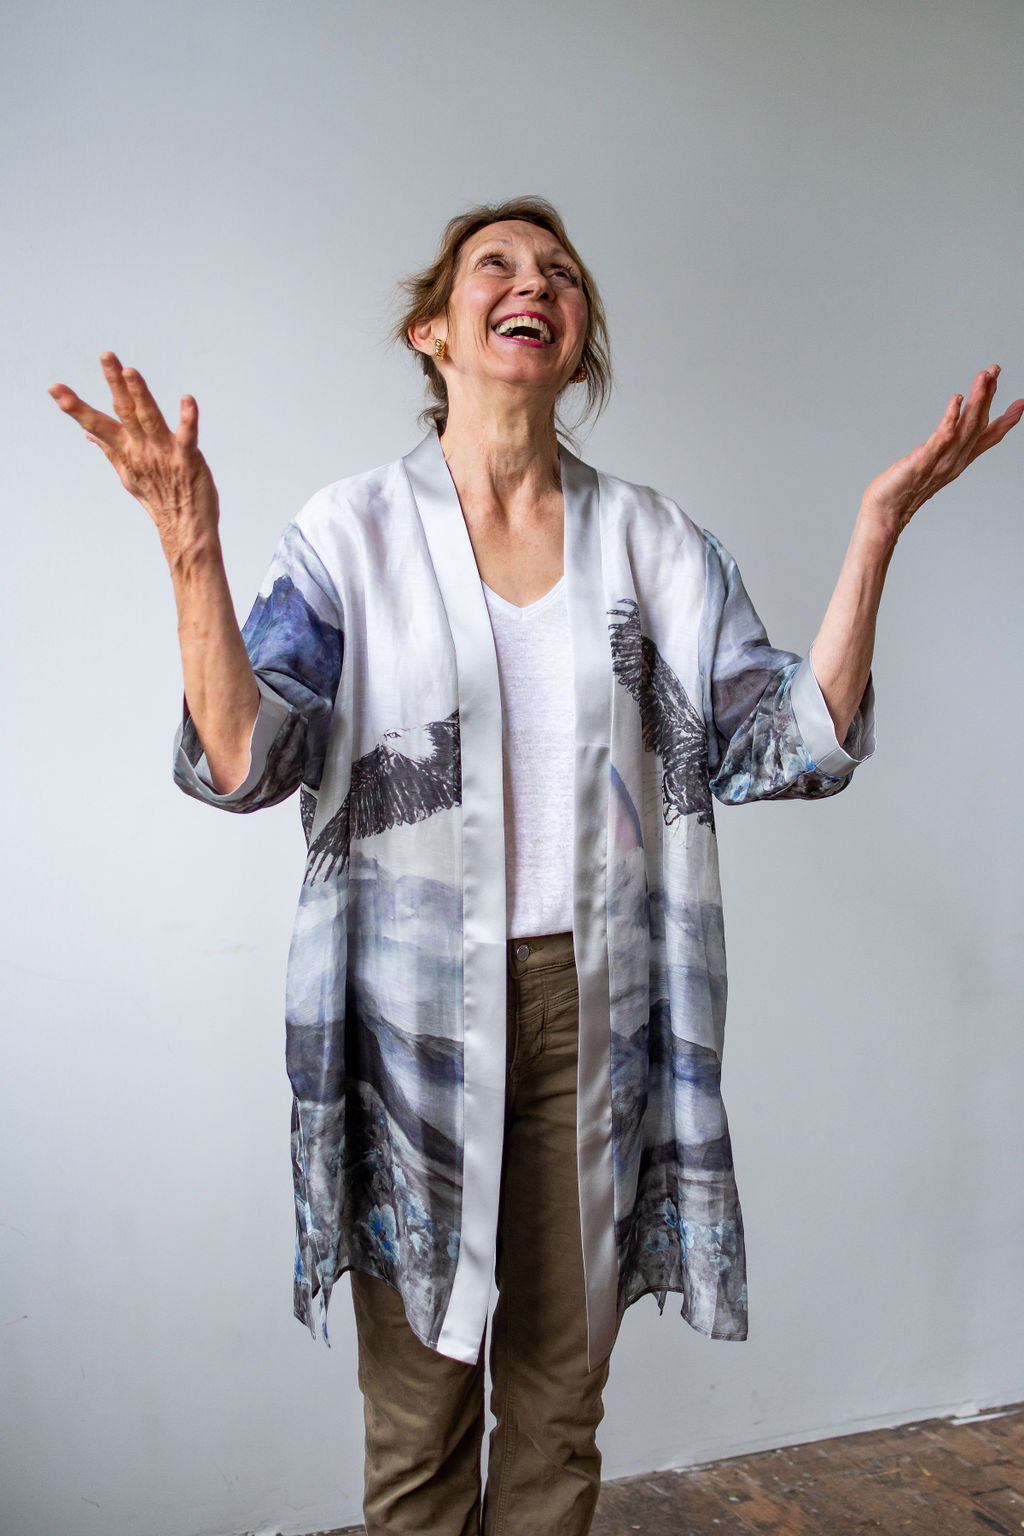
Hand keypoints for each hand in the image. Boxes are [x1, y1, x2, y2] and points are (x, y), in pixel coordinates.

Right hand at [49, 351, 220, 565]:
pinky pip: (187, 435)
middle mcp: (141, 449)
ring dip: (140, 394)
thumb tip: (89, 434)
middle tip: (106, 355)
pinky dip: (188, 418)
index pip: (97, 423)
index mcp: (126, 451)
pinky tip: (188, 399)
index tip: (54, 388)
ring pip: (150, 418)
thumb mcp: (129, 472)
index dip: (75, 406)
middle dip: (114, 383)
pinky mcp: (188, 458)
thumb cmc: (159, 498)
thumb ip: (110, 449)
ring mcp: (164, 453)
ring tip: (130, 372)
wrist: (183, 528)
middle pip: (124, 411)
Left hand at [859, 366, 1023, 543]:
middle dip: (989, 395)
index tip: (1021, 403)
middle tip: (995, 370)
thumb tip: (947, 438)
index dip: (1006, 421)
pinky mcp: (925, 459)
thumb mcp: (931, 468)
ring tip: (984, 376)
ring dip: (978, 398)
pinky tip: (957, 399)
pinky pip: (943, 435)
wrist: (886, 512)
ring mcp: (943, 460)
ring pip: (968, 425)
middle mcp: (955, 460)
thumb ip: (942, 452)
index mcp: (959, 461)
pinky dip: (952, 416)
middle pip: (980, 423)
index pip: (988, 438)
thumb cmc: (902, 491)